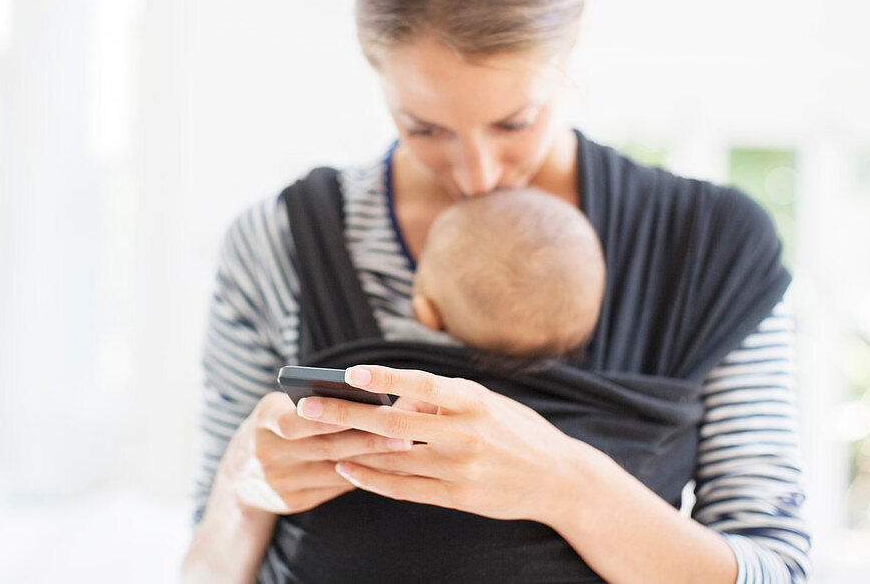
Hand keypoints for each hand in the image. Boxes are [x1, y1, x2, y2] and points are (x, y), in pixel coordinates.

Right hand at [220, 390, 420, 515]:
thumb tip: (362, 398)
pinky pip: (333, 488)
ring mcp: (279, 481)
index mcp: (263, 421)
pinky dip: (360, 475)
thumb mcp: (277, 407)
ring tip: (403, 450)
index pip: (296, 420)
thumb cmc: (272, 426)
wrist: (239, 475)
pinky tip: (385, 468)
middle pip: (325, 447)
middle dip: (367, 440)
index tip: (369, 410)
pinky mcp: (292, 502)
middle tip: (404, 434)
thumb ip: (311, 403)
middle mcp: (267, 453)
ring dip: (371, 460)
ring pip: (334, 469)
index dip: (331, 417)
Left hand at [296, 365, 587, 525]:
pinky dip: (373, 479)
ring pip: (393, 459)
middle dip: (346, 413)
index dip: (384, 378)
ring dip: (352, 448)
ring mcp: (461, 469)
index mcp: (473, 400)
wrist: (560, 479)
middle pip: (393, 423)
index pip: (421, 384)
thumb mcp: (486, 402)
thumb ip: (441, 400)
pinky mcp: (458, 498)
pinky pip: (405, 489)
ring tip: (319, 438)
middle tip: (309, 406)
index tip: (350, 372)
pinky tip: (348, 470)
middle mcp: (466, 433)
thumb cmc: (516, 431)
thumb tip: (395, 400)